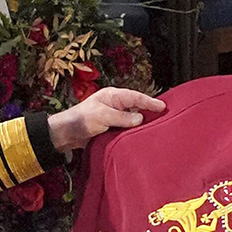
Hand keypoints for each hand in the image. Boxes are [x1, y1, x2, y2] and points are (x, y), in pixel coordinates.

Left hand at [48, 88, 166, 152]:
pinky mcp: (112, 127)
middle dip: (150, 110)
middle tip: (166, 116)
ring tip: (158, 126)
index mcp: (112, 96)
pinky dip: (135, 130)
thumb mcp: (102, 116)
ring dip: (143, 121)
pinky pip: (128, 127)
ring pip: (133, 117)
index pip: (135, 97)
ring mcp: (114, 116)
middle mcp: (115, 104)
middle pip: (137, 106)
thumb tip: (140, 118)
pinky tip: (143, 134)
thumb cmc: (81, 120)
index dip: (150, 102)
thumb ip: (122, 117)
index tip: (163, 107)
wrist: (66, 134)